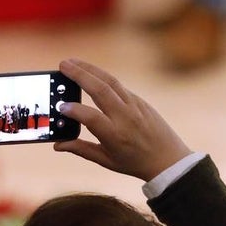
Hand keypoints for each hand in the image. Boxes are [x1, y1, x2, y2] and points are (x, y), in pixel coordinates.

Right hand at [53, 58, 191, 180]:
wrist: (167, 158)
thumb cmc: (134, 162)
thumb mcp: (106, 160)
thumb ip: (81, 149)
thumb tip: (57, 144)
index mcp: (115, 136)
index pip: (91, 118)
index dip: (74, 111)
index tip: (60, 106)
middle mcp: (125, 117)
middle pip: (100, 90)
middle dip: (79, 75)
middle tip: (62, 65)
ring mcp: (134, 106)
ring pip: (110, 81)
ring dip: (89, 69)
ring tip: (72, 62)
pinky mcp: (139, 100)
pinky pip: (118, 85)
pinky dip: (101, 76)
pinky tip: (89, 72)